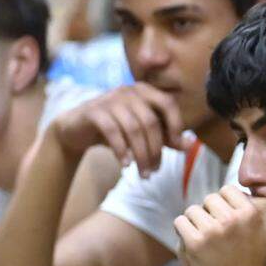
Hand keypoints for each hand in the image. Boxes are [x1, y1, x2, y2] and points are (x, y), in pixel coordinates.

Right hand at [50, 84, 184, 174]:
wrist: (77, 129)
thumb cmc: (117, 130)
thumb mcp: (143, 133)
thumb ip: (164, 136)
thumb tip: (188, 145)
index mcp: (144, 91)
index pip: (168, 104)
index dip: (176, 125)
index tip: (178, 148)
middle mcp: (128, 91)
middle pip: (150, 122)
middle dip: (155, 150)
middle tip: (154, 171)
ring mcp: (110, 99)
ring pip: (133, 129)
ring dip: (141, 156)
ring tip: (143, 174)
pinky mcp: (94, 111)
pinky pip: (113, 132)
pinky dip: (121, 151)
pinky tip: (125, 165)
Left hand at [175, 186, 265, 265]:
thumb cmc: (255, 264)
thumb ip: (264, 207)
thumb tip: (246, 190)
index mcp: (253, 213)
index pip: (228, 190)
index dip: (225, 205)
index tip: (228, 223)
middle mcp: (235, 219)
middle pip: (210, 199)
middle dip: (210, 214)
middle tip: (217, 236)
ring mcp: (214, 230)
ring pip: (193, 210)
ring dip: (195, 223)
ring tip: (206, 242)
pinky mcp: (196, 242)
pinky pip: (181, 222)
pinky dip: (183, 232)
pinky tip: (194, 246)